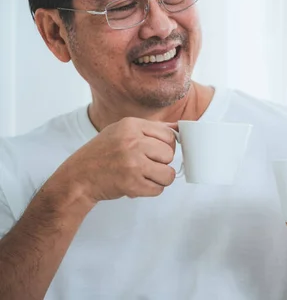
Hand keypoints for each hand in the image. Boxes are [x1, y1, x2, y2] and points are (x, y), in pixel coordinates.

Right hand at [53, 117, 177, 202]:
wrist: (77, 178)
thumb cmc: (101, 154)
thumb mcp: (122, 131)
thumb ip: (151, 129)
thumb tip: (180, 128)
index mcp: (131, 125)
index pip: (169, 135)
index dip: (166, 146)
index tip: (157, 152)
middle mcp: (133, 142)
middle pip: (170, 154)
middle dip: (162, 162)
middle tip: (146, 165)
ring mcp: (132, 163)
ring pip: (168, 173)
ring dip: (159, 178)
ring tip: (144, 176)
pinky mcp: (132, 184)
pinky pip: (158, 189)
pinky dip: (151, 190)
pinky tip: (138, 185)